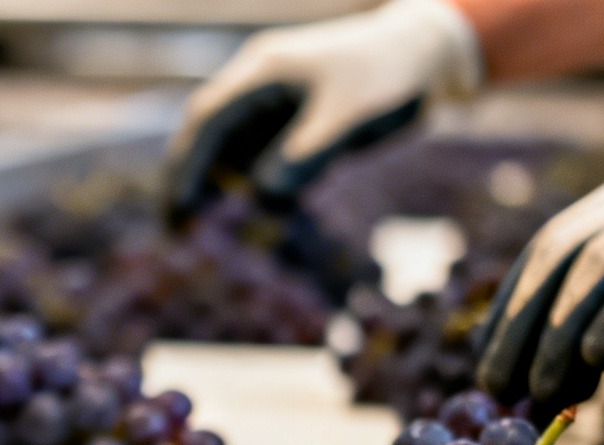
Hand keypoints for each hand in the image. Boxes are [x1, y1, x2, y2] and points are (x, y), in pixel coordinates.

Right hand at [163, 0, 481, 221]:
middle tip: (178, 229)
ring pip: (233, 148)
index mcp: (263, 72)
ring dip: (222, 186)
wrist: (425, 52)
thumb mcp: (347, 115)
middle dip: (191, 179)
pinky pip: (261, 154)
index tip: (179, 207)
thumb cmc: (386, 75)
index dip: (187, 165)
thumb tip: (263, 196)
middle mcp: (259, 84)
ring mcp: (275, 102)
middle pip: (209, 134)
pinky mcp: (294, 120)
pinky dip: (253, 183)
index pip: (207, 120)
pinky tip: (256, 215)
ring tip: (212, 233)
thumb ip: (305, 154)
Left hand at [477, 100, 603, 408]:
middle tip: (503, 389)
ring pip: (599, 265)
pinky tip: (597, 354)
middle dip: (520, 328)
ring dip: (559, 333)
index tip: (488, 360)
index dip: (510, 306)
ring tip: (544, 388)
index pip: (548, 246)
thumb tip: (574, 344)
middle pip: (561, 257)